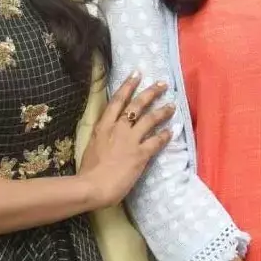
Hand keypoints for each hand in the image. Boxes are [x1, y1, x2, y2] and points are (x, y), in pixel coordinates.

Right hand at [79, 70, 172, 207]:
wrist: (92, 186)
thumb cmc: (88, 171)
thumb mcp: (92, 146)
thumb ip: (102, 136)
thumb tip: (108, 133)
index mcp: (103, 126)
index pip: (117, 100)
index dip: (128, 86)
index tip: (137, 74)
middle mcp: (117, 128)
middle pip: (136, 105)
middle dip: (150, 92)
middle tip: (162, 84)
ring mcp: (130, 140)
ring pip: (149, 119)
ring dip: (162, 111)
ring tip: (172, 105)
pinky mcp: (140, 154)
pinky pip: (156, 141)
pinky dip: (165, 135)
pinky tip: (172, 131)